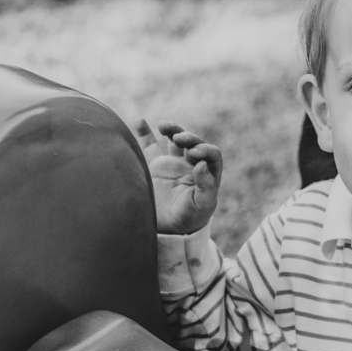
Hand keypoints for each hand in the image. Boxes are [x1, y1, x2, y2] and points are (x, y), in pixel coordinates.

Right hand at [135, 119, 222, 235]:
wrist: (166, 229)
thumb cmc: (189, 219)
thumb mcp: (202, 206)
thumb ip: (206, 186)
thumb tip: (202, 164)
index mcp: (207, 174)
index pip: (212, 154)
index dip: (205, 150)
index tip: (195, 154)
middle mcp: (191, 165)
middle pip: (193, 143)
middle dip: (189, 138)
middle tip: (180, 140)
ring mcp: (172, 163)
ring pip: (174, 140)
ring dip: (172, 130)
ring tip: (165, 127)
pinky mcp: (154, 165)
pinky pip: (149, 145)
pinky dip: (144, 132)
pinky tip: (139, 120)